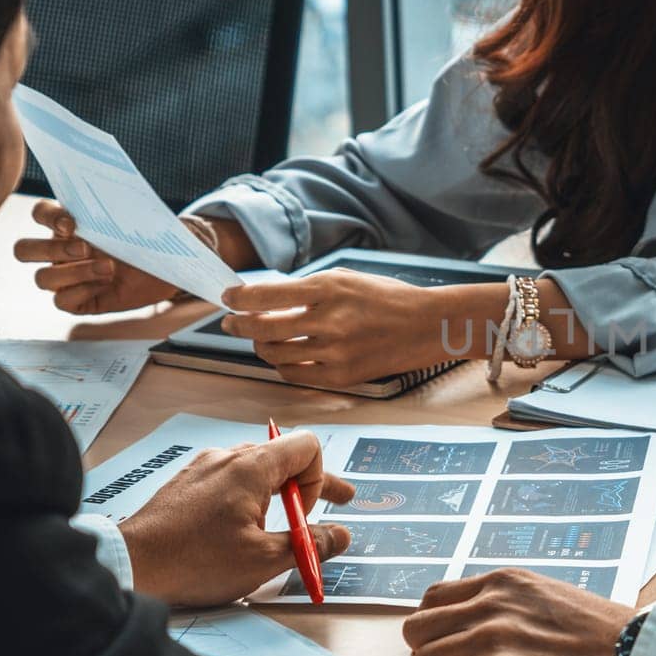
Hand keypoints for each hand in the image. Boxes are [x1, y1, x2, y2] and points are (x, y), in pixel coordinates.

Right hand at [13, 199, 185, 313]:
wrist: (166, 268)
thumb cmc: (146, 240)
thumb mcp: (133, 220)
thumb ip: (115, 207)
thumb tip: (111, 195)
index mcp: (66, 224)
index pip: (39, 213)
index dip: (48, 217)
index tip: (73, 223)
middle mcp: (58, 251)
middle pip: (23, 250)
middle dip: (49, 250)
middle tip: (85, 248)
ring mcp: (65, 277)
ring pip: (43, 279)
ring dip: (74, 273)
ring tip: (109, 268)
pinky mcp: (77, 300)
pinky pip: (62, 301)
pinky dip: (82, 292)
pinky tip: (105, 285)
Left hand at [119, 431, 355, 606]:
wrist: (131, 565)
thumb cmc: (194, 561)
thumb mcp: (264, 559)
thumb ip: (310, 544)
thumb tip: (341, 535)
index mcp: (251, 467)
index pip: (306, 446)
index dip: (319, 479)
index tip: (305, 516)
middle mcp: (227, 457)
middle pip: (284, 457)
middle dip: (312, 485)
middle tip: (340, 499)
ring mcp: (204, 467)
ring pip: (256, 468)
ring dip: (277, 493)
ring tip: (274, 525)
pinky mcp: (186, 483)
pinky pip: (229, 479)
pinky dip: (248, 496)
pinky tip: (239, 526)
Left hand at [220, 270, 448, 387]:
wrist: (427, 325)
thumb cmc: (387, 298)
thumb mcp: (345, 279)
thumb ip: (306, 290)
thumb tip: (265, 300)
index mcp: (327, 289)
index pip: (264, 296)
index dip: (238, 299)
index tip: (227, 298)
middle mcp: (328, 321)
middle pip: (262, 329)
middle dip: (239, 326)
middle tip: (232, 323)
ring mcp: (335, 352)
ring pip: (275, 354)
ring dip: (261, 346)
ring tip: (262, 339)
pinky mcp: (342, 376)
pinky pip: (295, 374)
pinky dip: (283, 365)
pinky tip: (285, 356)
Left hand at [402, 568, 635, 655]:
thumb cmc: (602, 636)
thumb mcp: (547, 596)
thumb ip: (506, 603)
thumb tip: (471, 623)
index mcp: (502, 582)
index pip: (432, 598)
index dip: (439, 625)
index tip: (455, 642)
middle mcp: (489, 605)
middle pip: (417, 631)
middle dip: (434, 653)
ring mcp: (489, 640)